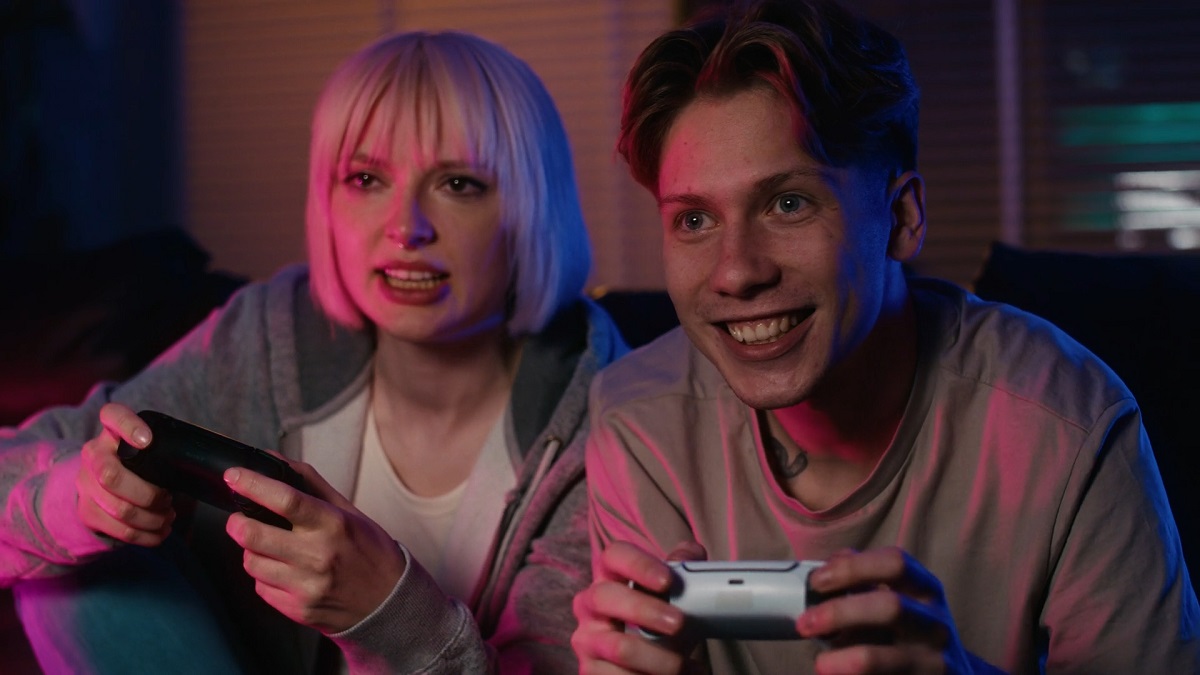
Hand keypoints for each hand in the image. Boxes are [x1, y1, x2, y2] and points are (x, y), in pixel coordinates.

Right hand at [75, 403, 174, 544]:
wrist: (98, 486)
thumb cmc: (138, 463)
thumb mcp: (148, 449)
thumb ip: (167, 447)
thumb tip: (210, 454)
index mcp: (112, 433)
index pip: (112, 416)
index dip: (128, 427)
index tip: (148, 441)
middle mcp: (93, 455)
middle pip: (112, 477)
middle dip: (148, 494)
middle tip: (168, 498)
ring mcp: (86, 485)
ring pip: (119, 509)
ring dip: (152, 518)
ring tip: (168, 517)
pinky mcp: (87, 512)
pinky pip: (119, 530)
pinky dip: (146, 536)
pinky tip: (160, 532)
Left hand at [223, 460, 404, 633]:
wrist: (389, 600)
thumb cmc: (369, 550)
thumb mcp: (348, 510)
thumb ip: (310, 483)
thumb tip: (273, 460)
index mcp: (333, 524)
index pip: (285, 500)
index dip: (253, 485)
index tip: (234, 476)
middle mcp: (319, 556)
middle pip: (254, 535)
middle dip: (236, 523)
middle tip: (237, 519)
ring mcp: (307, 586)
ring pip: (252, 563)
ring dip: (252, 551)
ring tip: (268, 547)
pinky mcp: (299, 609)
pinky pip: (261, 588)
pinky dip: (264, 576)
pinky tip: (283, 570)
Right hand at [572, 540, 705, 674]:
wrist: (650, 665)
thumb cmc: (661, 623)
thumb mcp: (674, 596)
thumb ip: (683, 568)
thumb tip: (688, 557)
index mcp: (610, 577)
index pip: (614, 556)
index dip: (639, 565)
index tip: (668, 581)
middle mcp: (589, 605)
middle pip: (606, 597)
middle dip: (646, 611)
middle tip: (679, 623)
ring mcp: (586, 640)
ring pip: (618, 647)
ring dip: (658, 659)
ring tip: (686, 665)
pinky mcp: (589, 671)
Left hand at [796, 547, 992, 674]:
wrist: (950, 674)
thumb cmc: (909, 630)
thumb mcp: (897, 598)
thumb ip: (863, 580)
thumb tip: (825, 570)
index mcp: (926, 589)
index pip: (895, 563)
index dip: (852, 568)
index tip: (817, 581)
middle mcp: (935, 622)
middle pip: (888, 607)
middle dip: (839, 612)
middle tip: (805, 623)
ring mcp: (935, 661)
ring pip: (880, 658)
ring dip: (842, 658)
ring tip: (820, 663)